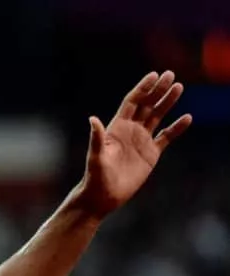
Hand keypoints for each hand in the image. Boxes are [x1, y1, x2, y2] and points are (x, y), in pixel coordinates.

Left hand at [79, 71, 191, 216]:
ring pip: (157, 116)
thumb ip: (97, 138)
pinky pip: (166, 137)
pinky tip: (187, 118)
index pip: (132, 102)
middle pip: (147, 105)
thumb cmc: (96, 177)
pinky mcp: (151, 153)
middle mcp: (130, 130)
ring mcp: (141, 141)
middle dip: (158, 90)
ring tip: (180, 87)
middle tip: (171, 75)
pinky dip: (176, 128)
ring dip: (168, 103)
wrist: (103, 196)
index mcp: (117, 128)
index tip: (154, 76)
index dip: (142, 88)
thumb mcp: (96, 157)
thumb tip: (92, 119)